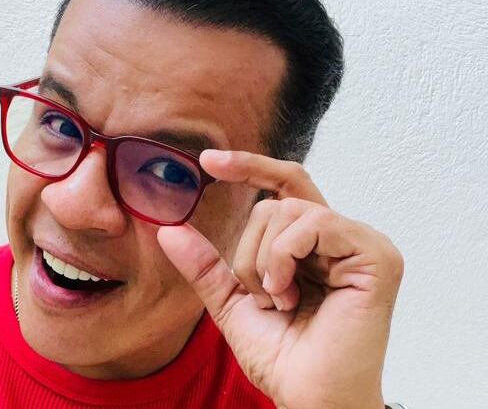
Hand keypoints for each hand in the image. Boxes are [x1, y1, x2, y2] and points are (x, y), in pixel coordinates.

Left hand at [157, 150, 402, 408]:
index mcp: (312, 244)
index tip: (207, 161)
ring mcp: (362, 244)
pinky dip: (284, 257)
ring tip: (280, 301)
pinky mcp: (377, 256)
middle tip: (263, 296)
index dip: (250, 166)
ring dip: (265, 261)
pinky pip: (315, 223)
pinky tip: (289, 293)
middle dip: (250, 251)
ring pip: (290, 211)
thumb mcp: (231, 302)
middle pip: (276, 202)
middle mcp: (340, 238)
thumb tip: (169, 229)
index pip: (284, 185)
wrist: (307, 393)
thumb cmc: (281, 355)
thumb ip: (206, 265)